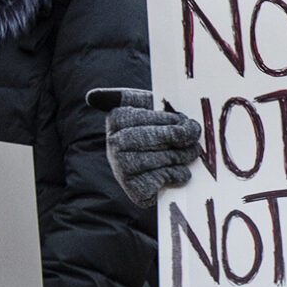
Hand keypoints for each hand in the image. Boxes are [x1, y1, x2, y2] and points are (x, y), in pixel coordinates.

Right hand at [88, 87, 200, 206]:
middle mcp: (114, 142)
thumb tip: (92, 98)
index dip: (167, 118)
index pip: (142, 114)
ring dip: (182, 155)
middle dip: (178, 135)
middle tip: (194, 134)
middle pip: (151, 135)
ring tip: (190, 153)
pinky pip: (162, 176)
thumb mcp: (149, 112)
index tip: (184, 120)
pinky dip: (178, 174)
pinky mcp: (134, 188)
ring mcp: (121, 166)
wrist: (159, 180)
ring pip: (160, 156)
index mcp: (116, 119)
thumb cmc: (157, 137)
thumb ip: (132, 99)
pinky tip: (179, 173)